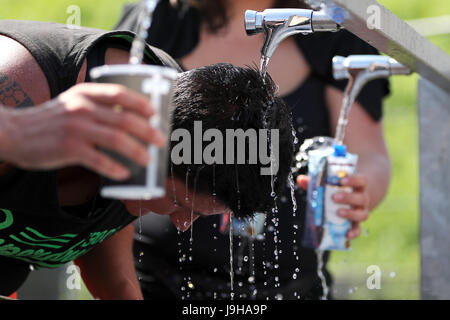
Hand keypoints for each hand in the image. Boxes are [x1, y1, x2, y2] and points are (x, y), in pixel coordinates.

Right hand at [0, 83, 165, 179]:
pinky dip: (115, 168)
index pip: (119, 93)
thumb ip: (96, 105)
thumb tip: (129, 117)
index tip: (155, 113)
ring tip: (148, 159)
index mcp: (85, 94)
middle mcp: (82, 108)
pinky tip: (124, 173)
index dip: (141, 103)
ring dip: (137, 150)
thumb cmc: (49, 120)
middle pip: (124, 118)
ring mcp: (76, 129)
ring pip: (116, 139)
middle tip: (160, 141)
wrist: (14, 132)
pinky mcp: (69, 149)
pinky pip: (99, 160)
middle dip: (148, 131)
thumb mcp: (72, 103)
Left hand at [297, 174, 369, 238]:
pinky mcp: (357, 224)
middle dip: (348, 197)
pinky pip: (359, 229)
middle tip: (334, 197)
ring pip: (363, 214)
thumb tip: (301, 180)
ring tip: (339, 212)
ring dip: (351, 213)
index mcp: (358, 186)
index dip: (353, 179)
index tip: (341, 180)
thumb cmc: (339, 190)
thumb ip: (316, 182)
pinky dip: (354, 232)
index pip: (361, 180)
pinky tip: (346, 234)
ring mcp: (361, 211)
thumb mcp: (331, 184)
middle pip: (362, 198)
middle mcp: (362, 199)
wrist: (353, 200)